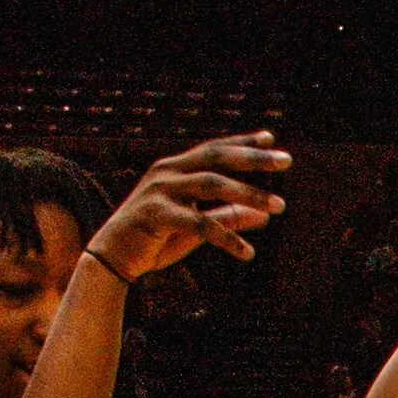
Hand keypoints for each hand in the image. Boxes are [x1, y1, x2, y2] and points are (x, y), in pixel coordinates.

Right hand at [87, 133, 289, 283]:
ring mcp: (160, 190)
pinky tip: (248, 252)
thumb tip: (265, 215)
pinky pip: (200, 222)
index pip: (214, 149)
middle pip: (217, 158)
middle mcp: (167, 171)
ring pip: (213, 184)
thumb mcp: (197, 228)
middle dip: (254, 158)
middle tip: (286, 160)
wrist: (111, 259)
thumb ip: (228, 217)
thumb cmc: (154, 241)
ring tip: (279, 206)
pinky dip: (227, 237)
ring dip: (249, 194)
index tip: (271, 138)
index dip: (243, 142)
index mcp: (175, 168)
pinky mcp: (156, 214)